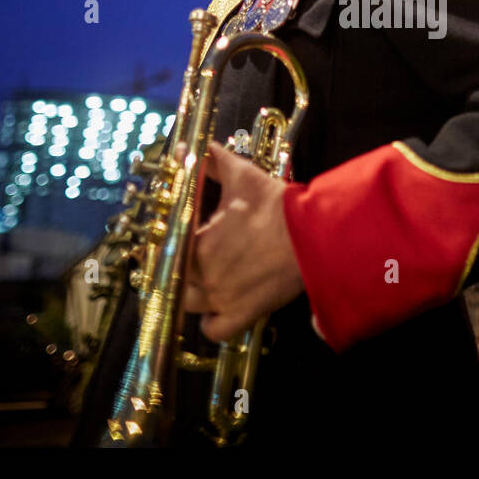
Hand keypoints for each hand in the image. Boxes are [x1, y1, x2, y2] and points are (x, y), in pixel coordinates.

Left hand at [184, 142, 305, 342]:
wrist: (313, 234)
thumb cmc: (276, 206)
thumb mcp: (243, 176)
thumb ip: (215, 161)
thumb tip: (195, 147)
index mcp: (196, 241)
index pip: (166, 246)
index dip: (168, 241)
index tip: (174, 237)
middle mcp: (202, 274)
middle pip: (172, 276)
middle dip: (177, 266)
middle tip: (187, 258)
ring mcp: (221, 298)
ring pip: (186, 305)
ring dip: (188, 295)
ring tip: (199, 283)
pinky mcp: (242, 314)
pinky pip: (214, 331)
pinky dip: (211, 324)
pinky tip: (216, 311)